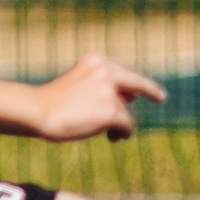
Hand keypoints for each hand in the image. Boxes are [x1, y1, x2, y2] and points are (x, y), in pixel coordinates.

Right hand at [31, 53, 166, 142]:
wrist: (38, 110)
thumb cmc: (51, 103)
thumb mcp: (78, 86)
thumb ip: (102, 89)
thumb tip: (128, 99)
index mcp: (95, 61)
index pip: (122, 72)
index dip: (136, 81)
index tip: (150, 88)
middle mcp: (106, 72)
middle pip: (136, 83)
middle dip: (150, 90)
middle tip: (160, 97)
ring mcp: (109, 90)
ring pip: (124, 111)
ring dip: (117, 123)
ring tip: (106, 134)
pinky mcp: (112, 110)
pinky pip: (127, 124)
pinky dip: (122, 132)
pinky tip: (114, 138)